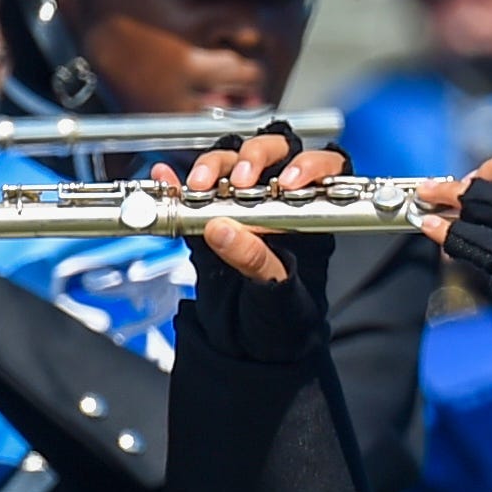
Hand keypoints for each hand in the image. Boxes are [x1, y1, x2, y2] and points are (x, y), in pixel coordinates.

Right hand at [168, 123, 350, 361]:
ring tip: (201, 186)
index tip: (289, 181)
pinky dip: (176, 182)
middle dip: (255, 157)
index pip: (326, 166)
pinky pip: (192, 193)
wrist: (252, 338)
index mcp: (313, 210)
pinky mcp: (209, 216)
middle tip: (240, 181)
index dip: (312, 164)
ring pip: (231, 163)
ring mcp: (242, 202)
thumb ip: (255, 260)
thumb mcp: (276, 290)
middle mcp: (279, 197)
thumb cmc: (281, 312)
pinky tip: (165, 177)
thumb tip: (222, 229)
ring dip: (215, 166)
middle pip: (273, 152)